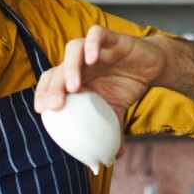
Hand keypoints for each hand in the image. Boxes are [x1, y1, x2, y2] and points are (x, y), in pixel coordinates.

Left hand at [33, 25, 166, 120]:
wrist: (151, 66)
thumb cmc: (125, 86)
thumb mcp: (116, 112)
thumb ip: (111, 132)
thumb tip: (111, 159)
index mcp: (74, 79)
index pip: (49, 82)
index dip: (42, 94)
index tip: (42, 112)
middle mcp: (79, 63)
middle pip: (57, 69)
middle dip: (53, 87)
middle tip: (55, 106)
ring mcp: (92, 48)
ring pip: (72, 49)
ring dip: (70, 67)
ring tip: (74, 87)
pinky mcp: (110, 38)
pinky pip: (96, 34)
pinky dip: (92, 44)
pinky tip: (93, 59)